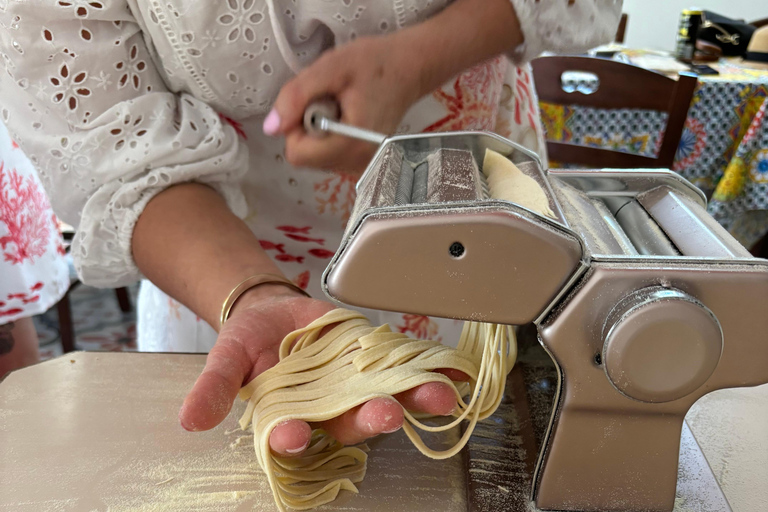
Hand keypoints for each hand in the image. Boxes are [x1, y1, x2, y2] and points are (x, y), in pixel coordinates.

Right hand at [178, 285, 465, 456]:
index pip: (290, 436)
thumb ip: (214, 387)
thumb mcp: (225, 357)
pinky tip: (456, 373)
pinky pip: (405, 369)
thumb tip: (189, 420)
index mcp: (288, 417)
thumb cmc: (248, 341)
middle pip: (350, 422)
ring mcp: (355, 386)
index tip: (292, 434)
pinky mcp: (376, 362)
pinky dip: (431, 370)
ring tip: (438, 396)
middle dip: (369, 419)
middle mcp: (327, 410)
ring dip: (413, 398)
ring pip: (385, 397)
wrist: (274, 312)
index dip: (290, 437)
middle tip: (386, 414)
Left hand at [264, 34, 423, 173]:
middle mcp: (359, 164)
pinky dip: (329, 136)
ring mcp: (363, 167)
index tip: (315, 102)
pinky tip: (347, 117)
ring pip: (315, 158)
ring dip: (318, 131)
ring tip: (342, 106)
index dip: (296, 126)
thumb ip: (296, 96)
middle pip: (305, 157)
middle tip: (331, 101)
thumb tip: (271, 127)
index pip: (298, 154)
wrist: (408, 69)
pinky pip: (329, 156)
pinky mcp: (363, 164)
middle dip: (308, 128)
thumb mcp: (330, 68)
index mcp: (351, 144)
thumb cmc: (374, 64)